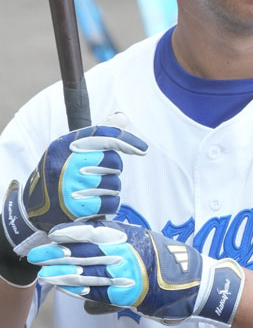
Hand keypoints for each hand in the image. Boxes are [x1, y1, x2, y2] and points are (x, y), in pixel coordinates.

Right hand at [2, 114, 147, 259]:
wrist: (32, 208)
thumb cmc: (59, 174)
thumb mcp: (70, 150)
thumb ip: (97, 135)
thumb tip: (122, 118)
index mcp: (64, 145)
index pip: (103, 135)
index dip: (127, 141)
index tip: (143, 149)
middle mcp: (66, 163)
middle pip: (114, 162)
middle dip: (113, 170)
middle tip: (99, 175)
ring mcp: (70, 186)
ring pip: (115, 184)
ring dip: (110, 189)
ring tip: (93, 191)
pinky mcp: (76, 209)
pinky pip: (111, 203)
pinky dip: (109, 205)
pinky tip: (96, 205)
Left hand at [28, 220, 244, 327]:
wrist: (199, 282)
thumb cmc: (174, 264)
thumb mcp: (149, 245)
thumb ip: (127, 244)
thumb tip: (106, 242)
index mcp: (136, 237)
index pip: (99, 231)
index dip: (75, 232)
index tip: (55, 233)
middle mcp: (132, 252)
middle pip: (90, 250)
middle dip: (62, 252)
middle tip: (40, 253)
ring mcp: (132, 272)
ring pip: (91, 271)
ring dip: (66, 272)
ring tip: (46, 273)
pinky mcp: (133, 293)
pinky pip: (102, 292)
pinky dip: (82, 290)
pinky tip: (67, 289)